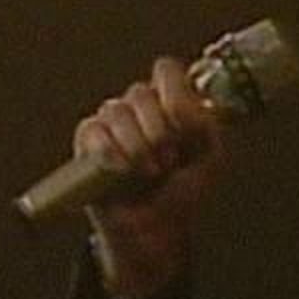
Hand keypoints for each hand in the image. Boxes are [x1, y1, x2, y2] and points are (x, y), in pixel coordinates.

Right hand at [72, 57, 224, 298]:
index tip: (185, 129)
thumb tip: (180, 106)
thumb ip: (203, 122)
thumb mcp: (210, 155)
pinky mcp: (88, 141)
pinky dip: (110, 152)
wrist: (156, 228)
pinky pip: (93, 130)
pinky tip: (121, 170)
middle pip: (141, 93)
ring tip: (148, 172)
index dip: (175, 95)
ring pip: (116, 111)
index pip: (165, 70)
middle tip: (167, 162)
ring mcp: (111, 121)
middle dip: (158, 132)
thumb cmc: (182, 190)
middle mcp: (139, 105)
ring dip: (137, 147)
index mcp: (169, 100)